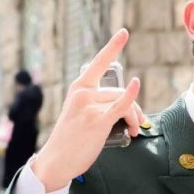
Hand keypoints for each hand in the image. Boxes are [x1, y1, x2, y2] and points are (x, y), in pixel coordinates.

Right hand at [32, 29, 144, 189]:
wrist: (56, 161)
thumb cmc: (70, 140)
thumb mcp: (79, 112)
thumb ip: (98, 104)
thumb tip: (126, 107)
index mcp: (78, 88)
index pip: (98, 62)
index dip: (113, 46)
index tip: (124, 32)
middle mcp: (83, 93)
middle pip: (119, 91)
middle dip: (133, 107)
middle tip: (136, 123)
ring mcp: (89, 106)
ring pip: (123, 103)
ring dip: (134, 116)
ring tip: (133, 130)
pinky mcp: (98, 121)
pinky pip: (120, 106)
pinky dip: (131, 97)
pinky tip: (135, 85)